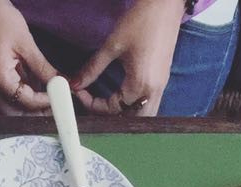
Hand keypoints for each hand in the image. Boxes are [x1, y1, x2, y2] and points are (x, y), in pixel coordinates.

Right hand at [0, 0, 58, 114]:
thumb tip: (59, 83)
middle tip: (54, 105)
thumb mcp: (26, 43)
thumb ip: (42, 68)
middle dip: (35, 112)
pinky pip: (4, 95)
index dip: (45, 102)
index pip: (26, 101)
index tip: (60, 98)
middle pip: (15, 113)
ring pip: (9, 107)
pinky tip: (34, 85)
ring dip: (28, 104)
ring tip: (47, 94)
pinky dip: (20, 94)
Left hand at [72, 0, 183, 116]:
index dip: (93, 105)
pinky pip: (150, 104)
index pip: (113, 108)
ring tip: (109, 102)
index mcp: (140, 84)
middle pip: (132, 120)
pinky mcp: (163, 80)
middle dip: (112, 117)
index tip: (81, 93)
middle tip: (95, 104)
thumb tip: (75, 83)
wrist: (165, 4)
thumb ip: (92, 68)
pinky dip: (136, 106)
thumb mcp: (112, 46)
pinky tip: (124, 96)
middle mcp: (153, 91)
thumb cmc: (141, 21)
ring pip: (144, 115)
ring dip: (127, 115)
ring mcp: (161, 86)